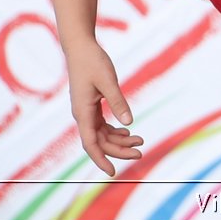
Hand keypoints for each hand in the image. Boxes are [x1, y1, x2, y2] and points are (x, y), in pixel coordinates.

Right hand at [66, 39, 141, 175]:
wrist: (80, 47)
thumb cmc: (92, 62)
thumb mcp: (108, 81)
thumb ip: (118, 102)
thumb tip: (129, 122)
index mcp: (82, 113)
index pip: (91, 144)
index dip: (101, 159)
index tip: (113, 171)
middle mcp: (82, 115)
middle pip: (100, 141)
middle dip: (119, 149)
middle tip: (141, 152)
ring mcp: (86, 111)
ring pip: (102, 134)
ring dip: (119, 140)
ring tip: (140, 141)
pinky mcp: (91, 105)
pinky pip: (102, 124)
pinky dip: (115, 130)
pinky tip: (128, 130)